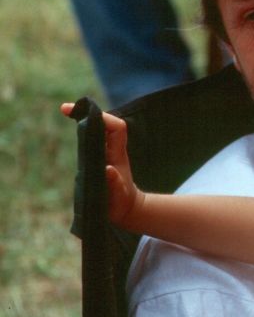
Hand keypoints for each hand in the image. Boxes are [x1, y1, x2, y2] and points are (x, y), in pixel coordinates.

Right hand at [60, 103, 143, 227]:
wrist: (125, 208)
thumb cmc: (121, 201)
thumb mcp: (118, 195)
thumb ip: (115, 184)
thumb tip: (109, 170)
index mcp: (117, 155)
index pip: (116, 128)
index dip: (104, 118)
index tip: (85, 114)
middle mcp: (112, 150)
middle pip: (105, 124)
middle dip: (88, 113)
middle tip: (66, 108)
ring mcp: (105, 153)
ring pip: (99, 130)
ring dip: (85, 120)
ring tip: (67, 110)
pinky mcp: (98, 159)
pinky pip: (92, 139)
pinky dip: (84, 130)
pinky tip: (74, 126)